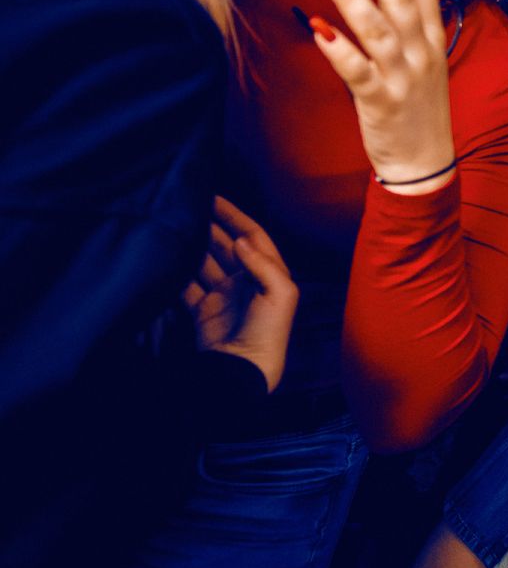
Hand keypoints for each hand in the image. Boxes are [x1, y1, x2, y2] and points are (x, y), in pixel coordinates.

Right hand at [182, 197, 298, 391]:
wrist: (243, 369)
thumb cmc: (269, 331)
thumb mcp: (280, 294)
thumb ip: (263, 264)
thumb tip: (240, 239)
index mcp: (269, 273)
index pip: (252, 236)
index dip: (235, 216)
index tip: (214, 198)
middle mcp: (246, 281)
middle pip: (225, 245)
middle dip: (211, 225)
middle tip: (189, 205)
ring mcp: (223, 295)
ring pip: (205, 261)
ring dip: (193, 244)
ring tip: (175, 224)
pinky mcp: (203, 310)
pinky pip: (188, 285)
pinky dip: (178, 271)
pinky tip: (166, 256)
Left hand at [308, 0, 455, 194]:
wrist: (426, 163)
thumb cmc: (417, 106)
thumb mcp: (422, 59)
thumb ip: (404, 24)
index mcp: (431, 36)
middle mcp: (420, 50)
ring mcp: (402, 76)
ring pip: (376, 26)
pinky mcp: (381, 103)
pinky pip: (358, 73)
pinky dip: (340, 51)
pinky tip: (318, 29)